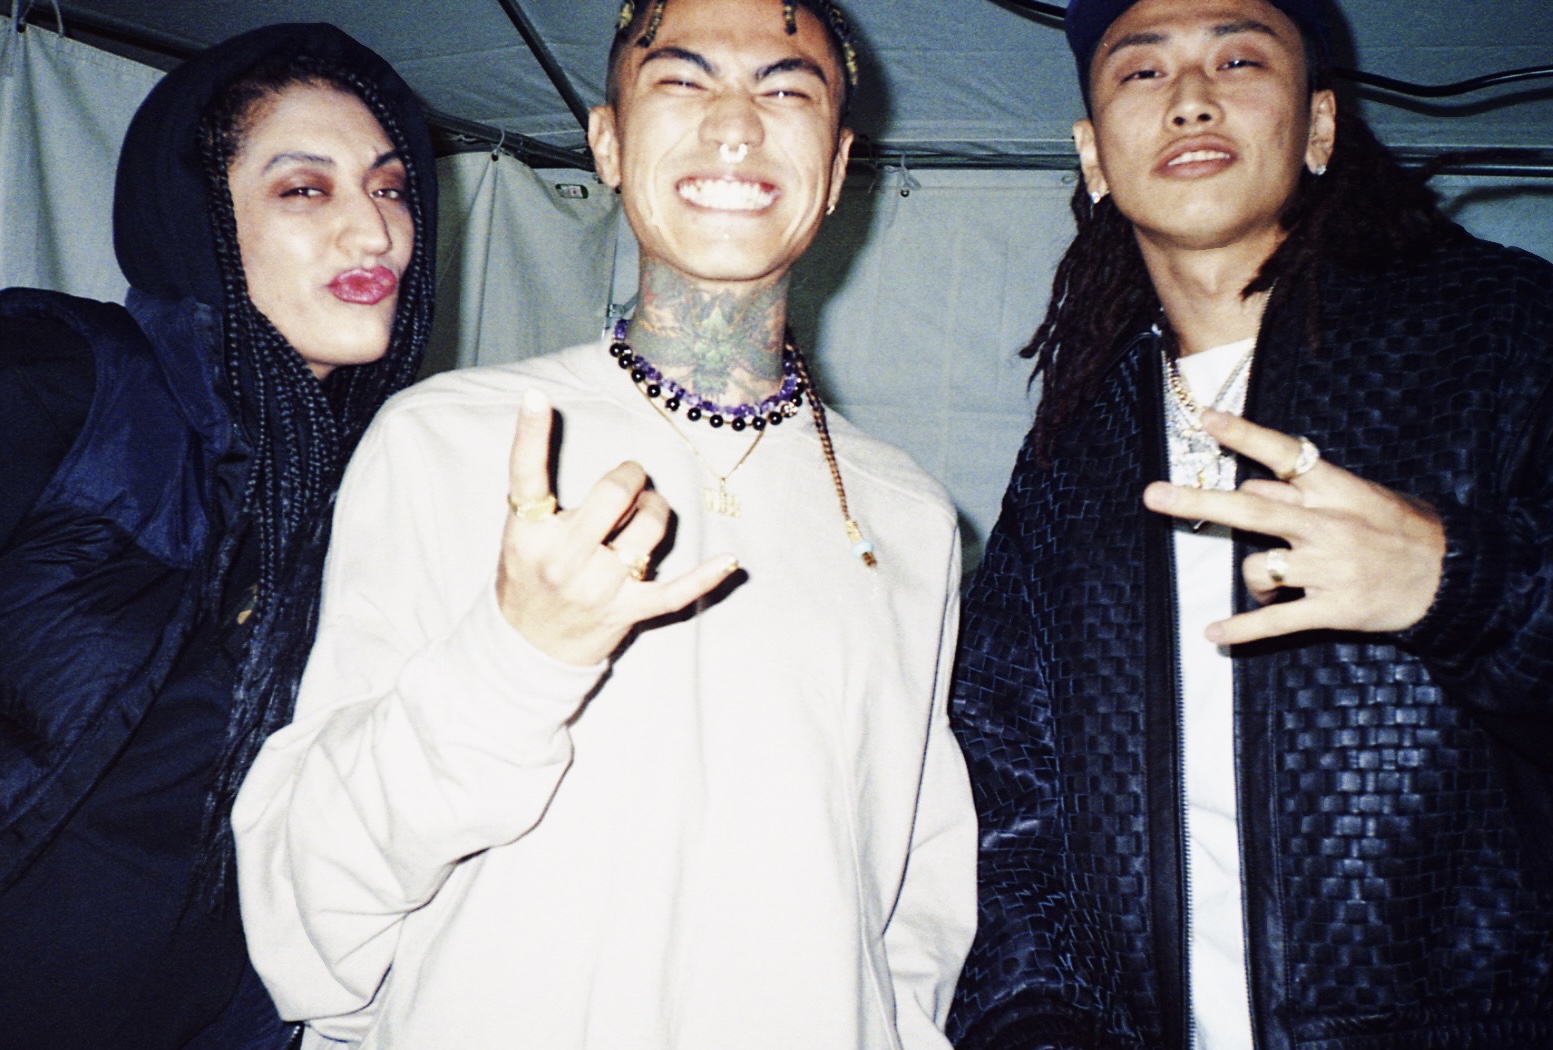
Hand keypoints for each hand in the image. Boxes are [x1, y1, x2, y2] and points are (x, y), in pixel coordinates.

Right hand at [496, 389, 738, 665]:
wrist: (528, 647)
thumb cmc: (530, 576)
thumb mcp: (522, 534)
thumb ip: (545, 498)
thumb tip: (594, 451)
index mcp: (528, 532)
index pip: (526, 475)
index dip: (530, 433)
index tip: (536, 397)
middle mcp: (561, 559)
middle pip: (614, 495)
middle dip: (631, 477)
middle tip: (631, 478)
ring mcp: (596, 588)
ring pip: (651, 528)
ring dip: (657, 510)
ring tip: (646, 512)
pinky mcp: (627, 612)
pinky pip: (675, 591)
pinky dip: (706, 576)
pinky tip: (730, 561)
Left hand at [1142, 410, 1445, 645]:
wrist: (1451, 576)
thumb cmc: (1397, 530)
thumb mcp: (1357, 496)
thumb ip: (1302, 492)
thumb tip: (1251, 485)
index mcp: (1334, 490)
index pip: (1285, 454)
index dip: (1245, 435)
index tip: (1206, 418)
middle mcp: (1327, 525)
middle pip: (1252, 510)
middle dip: (1199, 501)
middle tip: (1154, 494)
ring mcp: (1328, 568)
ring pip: (1260, 567)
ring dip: (1256, 578)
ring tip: (1278, 582)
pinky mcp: (1331, 608)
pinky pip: (1274, 620)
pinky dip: (1242, 630)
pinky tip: (1213, 635)